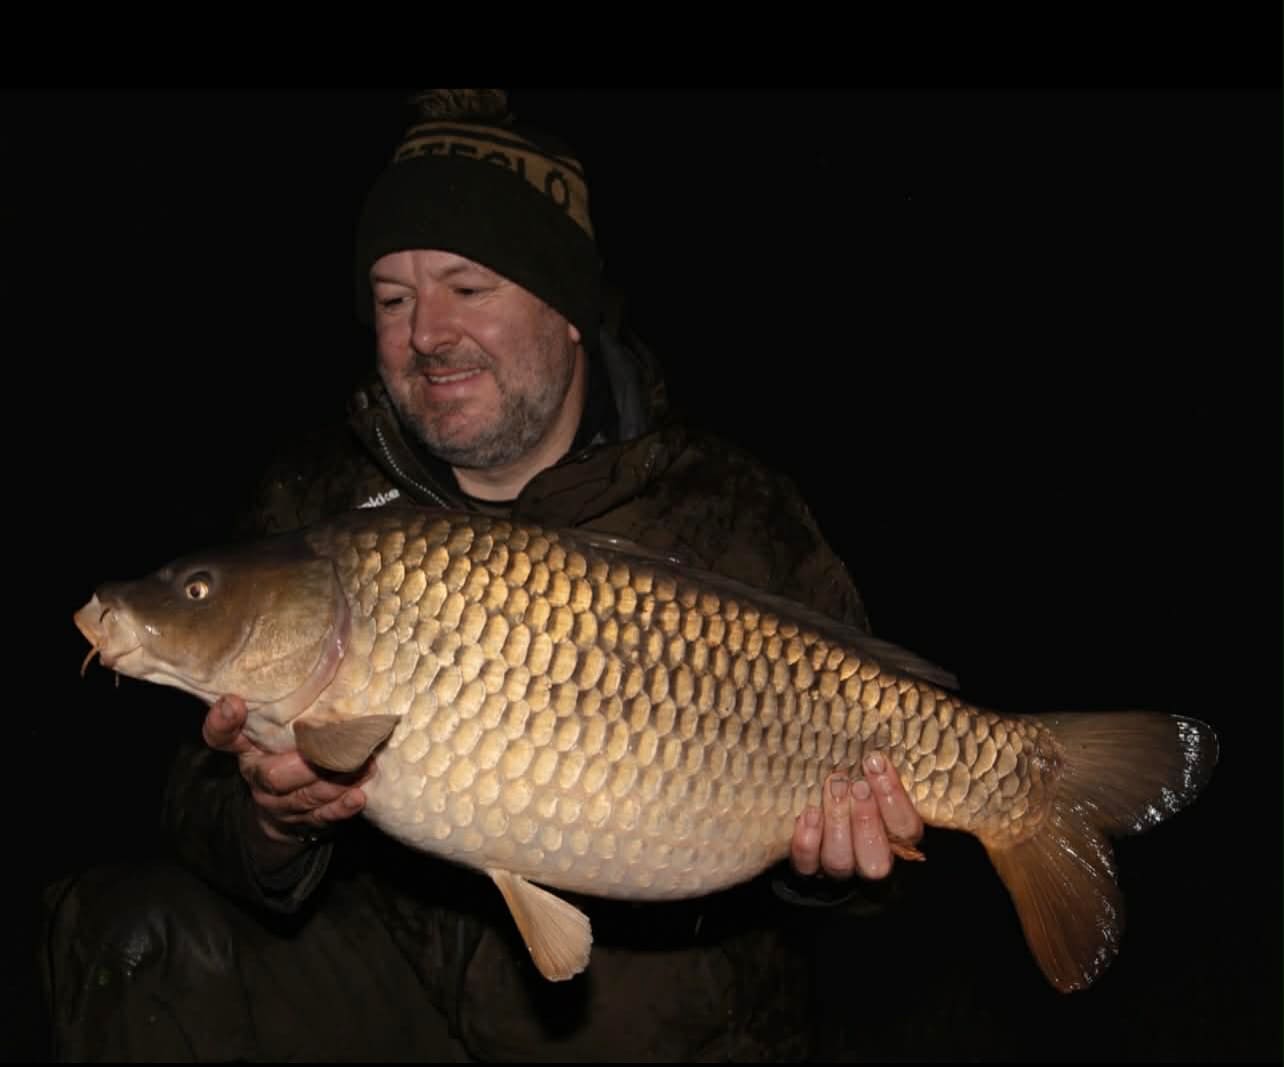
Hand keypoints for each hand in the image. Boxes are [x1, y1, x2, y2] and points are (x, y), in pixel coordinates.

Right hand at [202, 695, 368, 845]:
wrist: (284, 807)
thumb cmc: (288, 749)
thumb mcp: (280, 723)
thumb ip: (290, 699)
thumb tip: (333, 649)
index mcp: (246, 747)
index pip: (221, 736)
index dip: (222, 722)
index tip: (233, 701)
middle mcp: (257, 775)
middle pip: (272, 776)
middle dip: (307, 764)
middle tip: (338, 747)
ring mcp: (278, 803)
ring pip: (304, 797)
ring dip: (335, 781)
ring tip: (364, 763)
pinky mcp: (303, 822)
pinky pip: (321, 818)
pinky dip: (341, 807)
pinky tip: (358, 796)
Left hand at [789, 752, 923, 880]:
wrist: (808, 809)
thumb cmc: (849, 784)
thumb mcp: (869, 778)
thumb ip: (877, 771)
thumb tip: (877, 749)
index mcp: (896, 838)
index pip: (906, 828)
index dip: (894, 797)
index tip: (876, 762)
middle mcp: (869, 859)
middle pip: (875, 857)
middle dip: (866, 819)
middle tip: (857, 785)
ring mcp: (838, 868)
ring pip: (840, 861)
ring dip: (837, 823)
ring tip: (833, 787)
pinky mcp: (807, 869)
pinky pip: (807, 865)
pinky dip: (807, 841)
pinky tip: (809, 813)